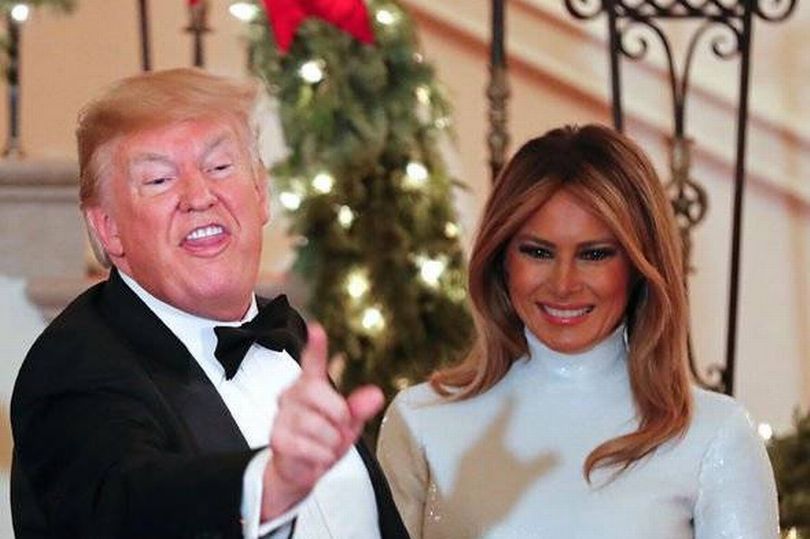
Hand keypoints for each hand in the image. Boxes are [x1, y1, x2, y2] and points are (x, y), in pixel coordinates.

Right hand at [260, 323, 383, 518]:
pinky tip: (316, 455)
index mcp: (311, 385)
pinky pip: (308, 446)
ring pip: (318, 425)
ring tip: (325, 445)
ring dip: (331, 442)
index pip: (313, 362)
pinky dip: (320, 455)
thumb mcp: (348, 424)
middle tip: (338, 428)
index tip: (317, 330)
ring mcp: (282, 415)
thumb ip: (361, 408)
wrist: (301, 470)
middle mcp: (293, 394)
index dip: (316, 346)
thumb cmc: (323, 440)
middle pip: (318, 392)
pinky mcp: (277, 438)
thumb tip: (375, 395)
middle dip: (338, 414)